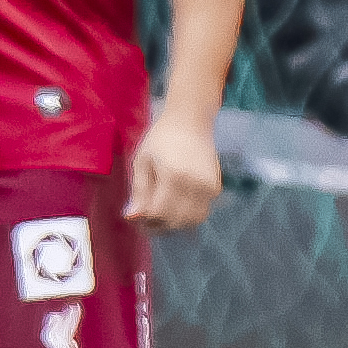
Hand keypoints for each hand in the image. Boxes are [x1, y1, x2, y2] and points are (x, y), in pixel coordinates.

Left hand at [124, 106, 223, 236]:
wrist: (190, 122)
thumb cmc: (160, 139)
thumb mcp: (142, 161)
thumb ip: (139, 191)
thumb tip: (132, 217)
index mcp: (173, 175)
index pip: (159, 212)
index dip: (145, 220)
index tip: (134, 217)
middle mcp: (195, 184)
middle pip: (176, 221)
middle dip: (158, 225)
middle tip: (145, 219)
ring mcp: (209, 187)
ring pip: (191, 221)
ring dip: (174, 223)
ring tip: (160, 213)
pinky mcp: (216, 188)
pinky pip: (201, 212)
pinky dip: (186, 215)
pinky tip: (174, 204)